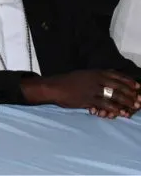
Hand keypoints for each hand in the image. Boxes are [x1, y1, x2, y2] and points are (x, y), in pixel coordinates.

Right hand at [22, 70, 140, 118]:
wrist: (54, 87)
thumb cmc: (67, 81)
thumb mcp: (83, 75)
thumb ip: (96, 76)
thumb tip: (109, 79)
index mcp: (95, 72)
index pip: (116, 75)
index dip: (128, 81)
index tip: (138, 87)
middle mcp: (95, 79)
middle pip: (117, 86)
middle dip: (130, 93)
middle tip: (139, 100)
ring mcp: (92, 89)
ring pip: (113, 96)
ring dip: (125, 102)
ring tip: (132, 108)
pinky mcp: (88, 99)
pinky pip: (104, 104)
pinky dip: (114, 109)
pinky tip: (119, 113)